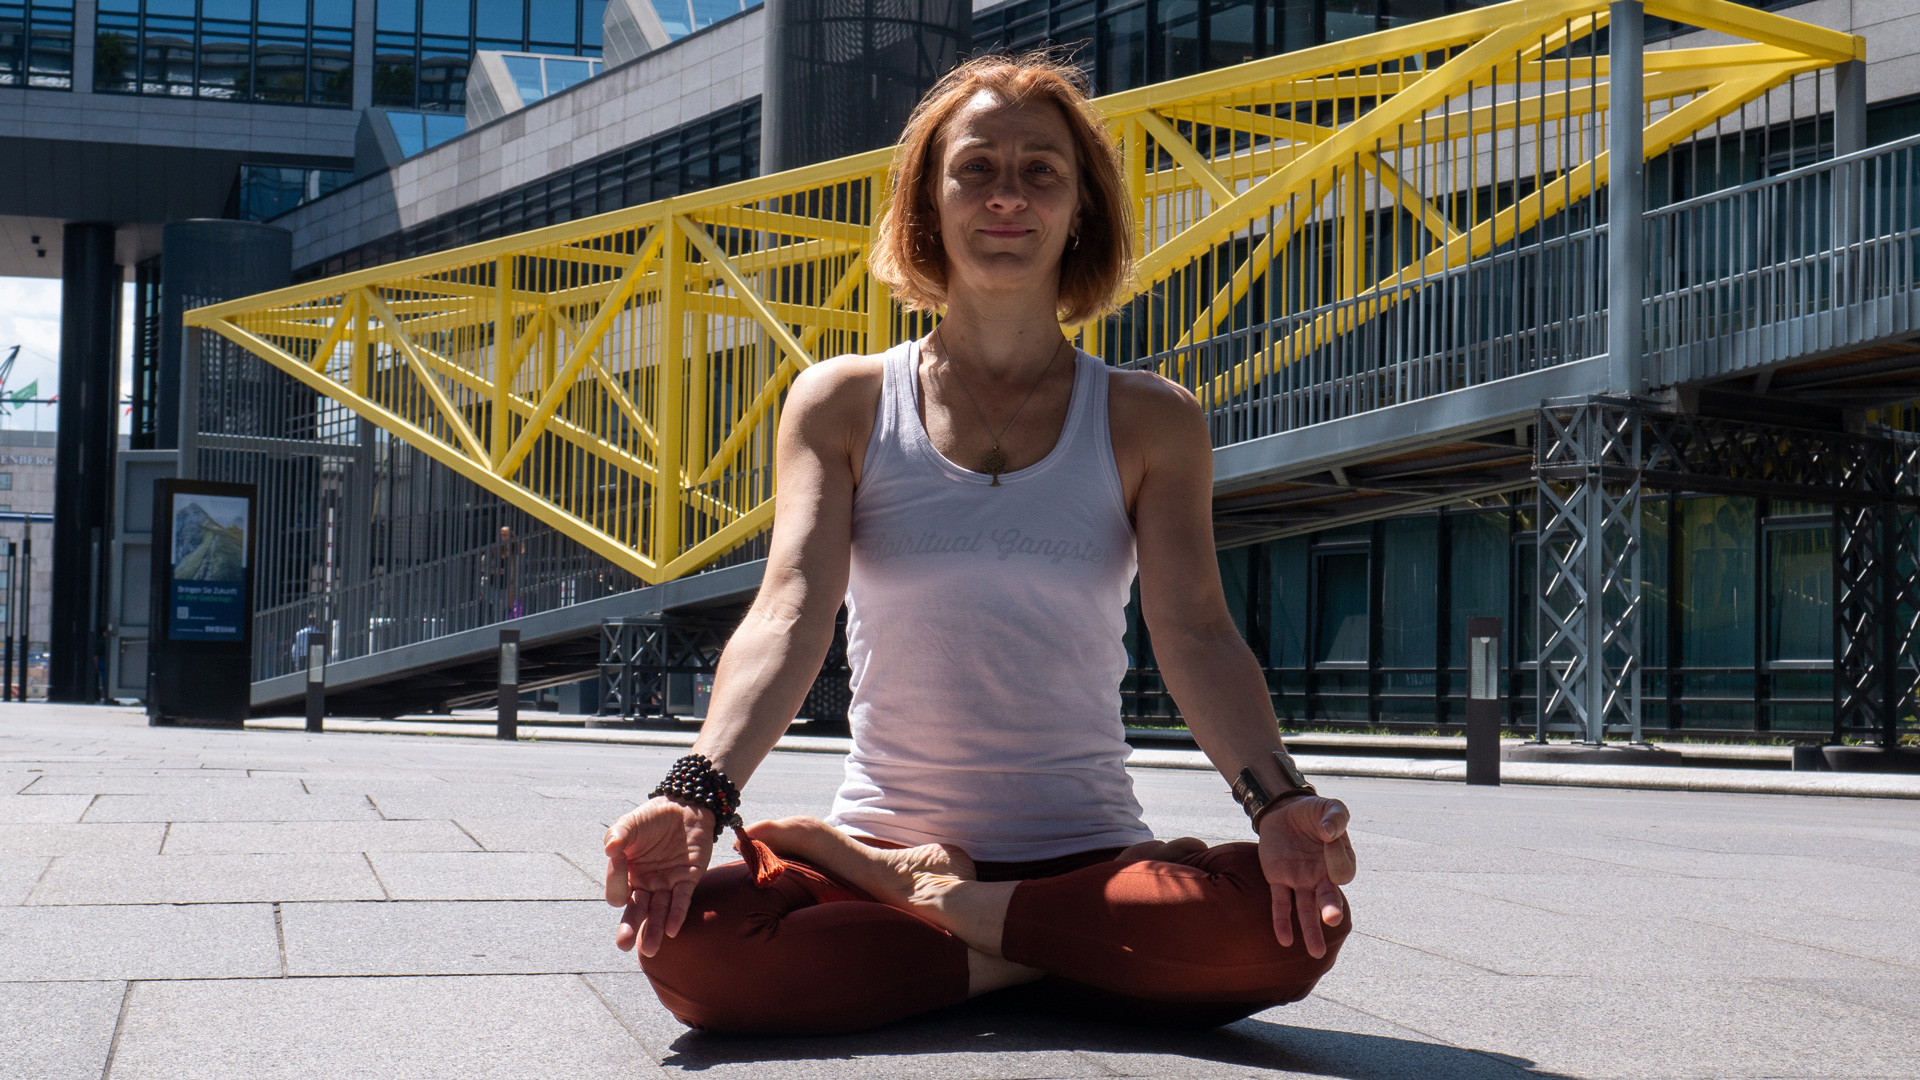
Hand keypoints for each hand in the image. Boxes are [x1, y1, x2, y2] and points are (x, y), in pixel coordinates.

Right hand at [603, 796, 715, 956]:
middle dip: (630, 927)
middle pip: (637, 910)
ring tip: (651, 950)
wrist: (686, 806)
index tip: (617, 857)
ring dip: (654, 930)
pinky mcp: (688, 880)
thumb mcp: (632, 822)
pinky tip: (672, 930)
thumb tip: (610, 849)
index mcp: (627, 873)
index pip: (618, 889)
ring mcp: (667, 884)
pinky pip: (681, 901)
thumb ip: (619, 834)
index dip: (616, 880)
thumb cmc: (654, 816)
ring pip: (659, 912)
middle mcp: (646, 883)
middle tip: (623, 944)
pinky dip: (677, 915)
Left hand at [1256, 794, 1356, 957]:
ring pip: (1306, 909)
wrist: (1285, 812)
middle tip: (1332, 919)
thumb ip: (1335, 817)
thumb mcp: (1329, 807)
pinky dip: (1282, 921)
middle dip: (1330, 908)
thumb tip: (1329, 832)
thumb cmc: (1314, 812)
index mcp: (1338, 861)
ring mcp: (1300, 880)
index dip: (1337, 859)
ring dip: (1310, 929)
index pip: (1343, 871)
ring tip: (1315, 953)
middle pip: (1328, 898)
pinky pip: (1281, 903)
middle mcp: (1321, 876)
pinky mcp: (1278, 879)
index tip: (1329, 837)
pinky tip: (1284, 940)